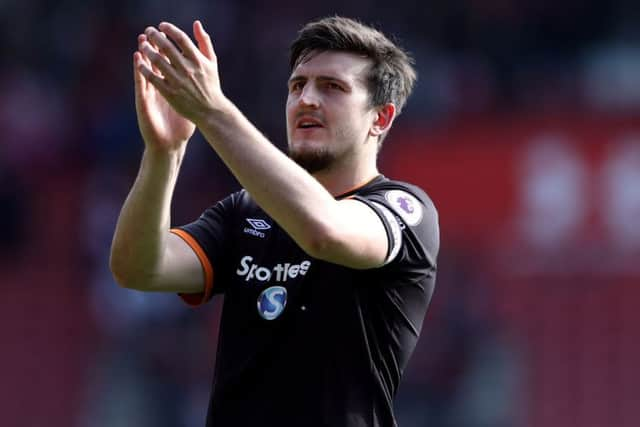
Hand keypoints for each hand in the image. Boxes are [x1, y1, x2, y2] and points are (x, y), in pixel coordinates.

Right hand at [133, 35, 194, 152]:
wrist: (169, 145)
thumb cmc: (180, 129)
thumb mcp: (190, 107)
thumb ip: (195, 94)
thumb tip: (207, 84)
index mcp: (170, 90)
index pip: (168, 67)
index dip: (168, 53)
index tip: (169, 37)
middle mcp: (159, 89)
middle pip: (155, 66)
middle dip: (154, 49)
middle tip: (153, 32)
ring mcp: (150, 94)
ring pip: (145, 71)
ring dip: (143, 55)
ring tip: (142, 40)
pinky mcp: (143, 101)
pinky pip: (140, 83)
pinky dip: (138, 70)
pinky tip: (137, 59)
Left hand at [136, 20, 224, 126]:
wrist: (211, 110)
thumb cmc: (211, 84)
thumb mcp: (211, 62)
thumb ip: (204, 41)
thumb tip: (196, 24)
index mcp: (198, 60)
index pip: (181, 38)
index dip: (169, 29)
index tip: (161, 26)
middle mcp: (187, 69)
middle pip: (166, 47)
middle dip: (154, 36)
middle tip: (148, 31)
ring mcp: (178, 81)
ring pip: (157, 61)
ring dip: (147, 50)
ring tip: (143, 45)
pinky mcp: (170, 93)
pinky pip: (153, 78)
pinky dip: (145, 68)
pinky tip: (140, 63)